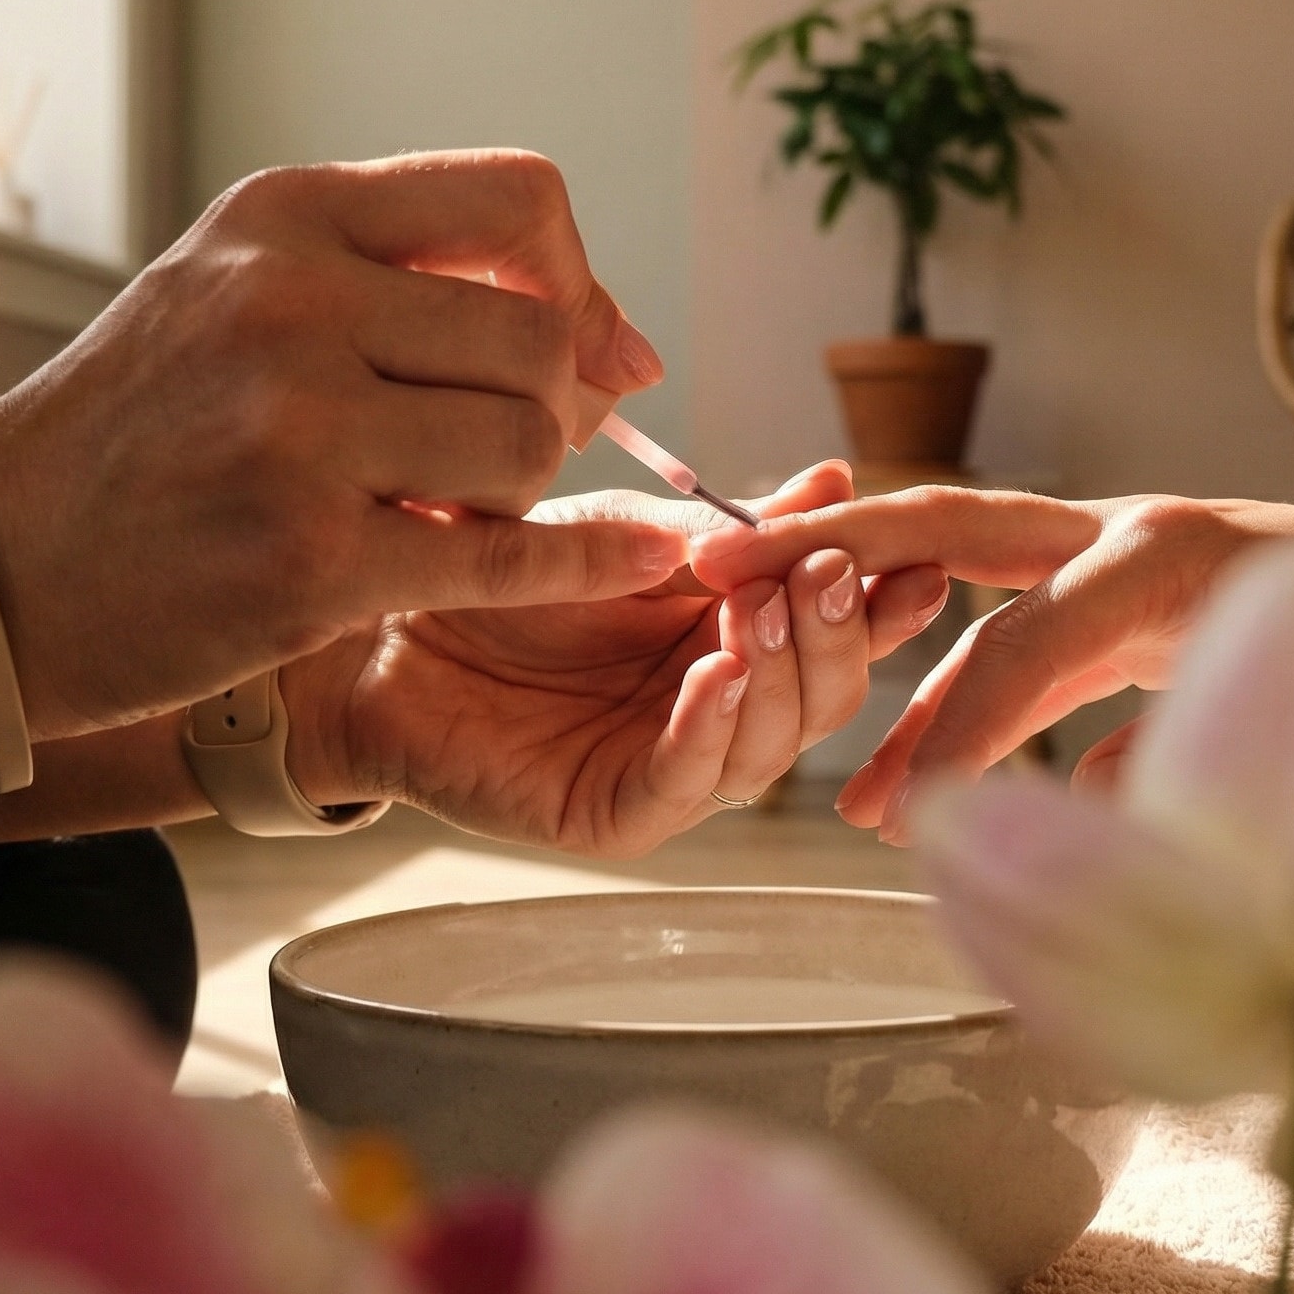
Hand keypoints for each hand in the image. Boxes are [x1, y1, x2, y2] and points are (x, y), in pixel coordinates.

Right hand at [0, 151, 682, 737]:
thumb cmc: (136, 434)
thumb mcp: (241, 296)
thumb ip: (418, 293)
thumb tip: (629, 350)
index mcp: (281, 217)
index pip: (517, 201)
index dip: (574, 278)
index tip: (573, 347)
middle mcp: (288, 304)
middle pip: (538, 341)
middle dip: (546, 409)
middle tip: (493, 458)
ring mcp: (296, 433)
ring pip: (529, 446)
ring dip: (516, 496)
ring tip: (439, 511)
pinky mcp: (309, 561)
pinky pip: (508, 558)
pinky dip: (588, 565)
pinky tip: (636, 565)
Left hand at [284, 463, 952, 856]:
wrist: (378, 631)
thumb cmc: (495, 581)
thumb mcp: (624, 537)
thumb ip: (728, 529)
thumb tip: (835, 479)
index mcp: (737, 640)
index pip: (835, 628)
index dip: (879, 597)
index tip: (916, 555)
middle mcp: (721, 712)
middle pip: (822, 693)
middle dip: (837, 633)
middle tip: (832, 574)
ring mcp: (674, 769)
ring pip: (769, 742)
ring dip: (779, 672)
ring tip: (769, 606)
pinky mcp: (616, 814)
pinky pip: (685, 783)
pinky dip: (711, 728)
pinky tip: (718, 674)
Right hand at [694, 487, 1270, 840]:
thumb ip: (1189, 780)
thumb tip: (1088, 835)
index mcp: (1174, 559)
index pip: (1024, 638)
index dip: (955, 727)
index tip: (898, 817)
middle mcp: (1140, 538)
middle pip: (951, 529)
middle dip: (832, 553)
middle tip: (721, 582)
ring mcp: (1140, 564)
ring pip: (988, 606)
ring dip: (915, 690)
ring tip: (862, 806)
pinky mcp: (1153, 606)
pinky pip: (1042, 648)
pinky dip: (986, 709)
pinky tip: (954, 793)